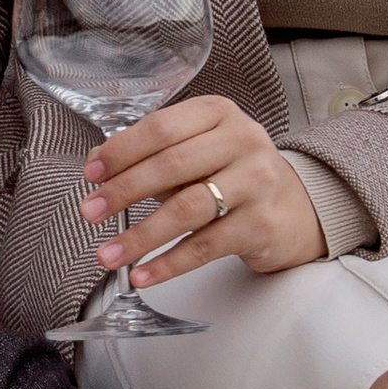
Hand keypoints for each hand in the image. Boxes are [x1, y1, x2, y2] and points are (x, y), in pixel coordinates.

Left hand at [81, 94, 323, 284]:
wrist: (297, 209)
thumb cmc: (235, 175)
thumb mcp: (201, 151)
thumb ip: (156, 154)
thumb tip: (98, 165)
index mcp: (219, 113)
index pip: (162, 127)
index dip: (122, 150)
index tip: (92, 173)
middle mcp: (242, 141)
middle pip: (172, 165)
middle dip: (124, 191)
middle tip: (90, 212)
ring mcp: (256, 182)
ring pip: (187, 208)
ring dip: (141, 235)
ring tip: (108, 254)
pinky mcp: (262, 224)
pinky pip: (206, 246)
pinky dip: (169, 263)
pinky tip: (143, 275)